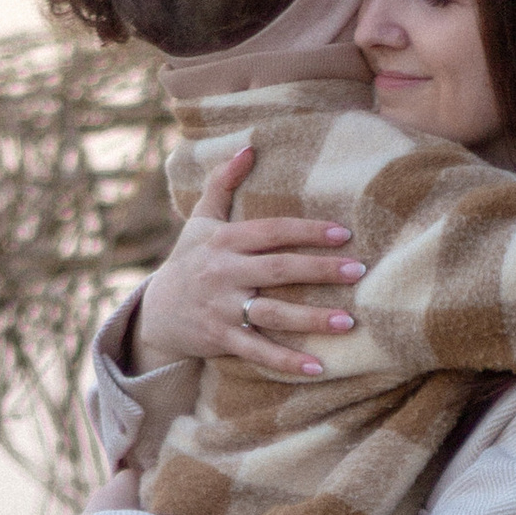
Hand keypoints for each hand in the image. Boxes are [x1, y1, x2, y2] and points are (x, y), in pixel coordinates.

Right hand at [129, 149, 365, 376]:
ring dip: (311, 319)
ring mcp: (223, 308)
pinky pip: (258, 351)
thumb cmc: (189, 260)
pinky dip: (286, 361)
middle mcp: (224, 273)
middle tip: (359, 271)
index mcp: (225, 241)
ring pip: (273, 313)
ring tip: (348, 321)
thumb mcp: (201, 220)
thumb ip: (223, 183)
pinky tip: (317, 367)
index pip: (271, 231)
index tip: (343, 233)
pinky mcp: (222, 339)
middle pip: (279, 269)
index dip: (307, 231)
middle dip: (320, 270)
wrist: (156, 312)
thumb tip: (248, 147)